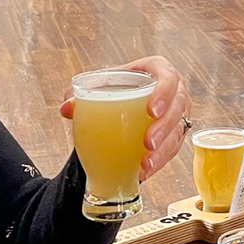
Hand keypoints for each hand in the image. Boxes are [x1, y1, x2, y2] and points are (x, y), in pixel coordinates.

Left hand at [58, 56, 191, 180]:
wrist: (127, 100)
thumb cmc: (120, 87)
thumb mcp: (103, 85)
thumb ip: (82, 94)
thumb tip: (66, 107)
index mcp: (159, 71)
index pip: (167, 78)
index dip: (163, 93)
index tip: (151, 110)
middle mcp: (175, 92)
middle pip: (176, 109)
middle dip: (164, 127)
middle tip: (148, 142)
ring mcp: (178, 115)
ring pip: (177, 133)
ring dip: (163, 151)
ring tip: (145, 164)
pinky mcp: (176, 135)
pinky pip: (172, 150)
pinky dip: (158, 162)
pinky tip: (143, 172)